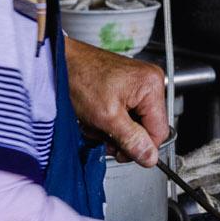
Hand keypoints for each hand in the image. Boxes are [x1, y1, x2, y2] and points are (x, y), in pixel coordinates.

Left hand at [65, 37, 168, 165]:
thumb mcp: (107, 117)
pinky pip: (125, 115)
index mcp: (151, 86)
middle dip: (123, 137)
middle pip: (147, 129)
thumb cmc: (80, 77)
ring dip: (113, 130)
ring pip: (134, 125)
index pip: (159, 132)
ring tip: (96, 122)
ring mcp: (138, 84)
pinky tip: (96, 116)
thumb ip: (131, 140)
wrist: (60, 63)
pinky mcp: (126, 87)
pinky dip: (110, 121)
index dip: (140, 146)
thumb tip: (150, 157)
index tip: (121, 151)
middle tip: (104, 134)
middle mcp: (149, 83)